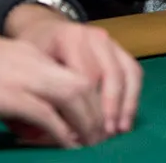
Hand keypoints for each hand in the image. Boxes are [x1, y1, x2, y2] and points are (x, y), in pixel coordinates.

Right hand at [0, 25, 102, 148]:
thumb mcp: (3, 65)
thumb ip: (25, 78)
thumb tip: (45, 108)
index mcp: (34, 54)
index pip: (78, 70)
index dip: (95, 95)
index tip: (100, 114)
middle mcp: (35, 62)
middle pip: (84, 83)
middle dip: (98, 111)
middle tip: (103, 133)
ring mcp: (23, 78)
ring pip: (74, 96)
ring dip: (87, 122)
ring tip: (92, 142)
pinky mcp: (9, 96)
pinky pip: (47, 115)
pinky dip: (62, 132)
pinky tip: (68, 145)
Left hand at [5, 4, 142, 136]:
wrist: (45, 29)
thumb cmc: (36, 53)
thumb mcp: (31, 69)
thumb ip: (42, 97)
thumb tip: (56, 131)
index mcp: (69, 38)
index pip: (84, 78)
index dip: (86, 109)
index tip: (83, 133)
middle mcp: (93, 36)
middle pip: (108, 76)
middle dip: (108, 110)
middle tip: (103, 136)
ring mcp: (109, 40)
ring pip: (126, 73)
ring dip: (125, 104)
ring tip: (119, 129)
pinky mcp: (119, 48)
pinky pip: (134, 71)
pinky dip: (133, 95)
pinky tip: (125, 117)